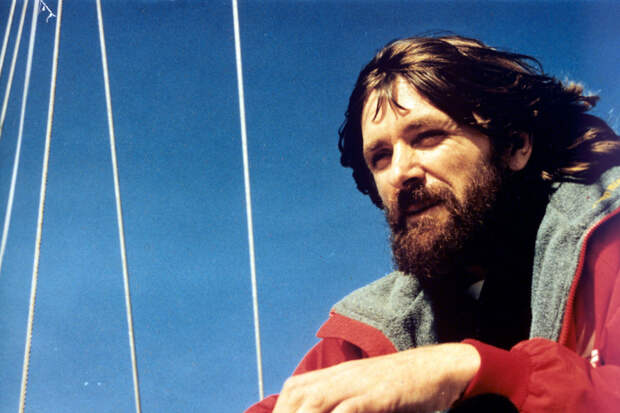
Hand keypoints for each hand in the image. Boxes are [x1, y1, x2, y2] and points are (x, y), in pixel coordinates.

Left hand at [272, 343, 479, 412]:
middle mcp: (343, 376)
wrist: (438, 368)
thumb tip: (326, 409)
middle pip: (299, 396)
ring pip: (317, 402)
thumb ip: (344, 401)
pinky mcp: (380, 394)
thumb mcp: (366, 389)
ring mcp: (360, 383)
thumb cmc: (402, 385)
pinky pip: (350, 409)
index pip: (294, 388)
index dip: (281, 409)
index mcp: (338, 374)